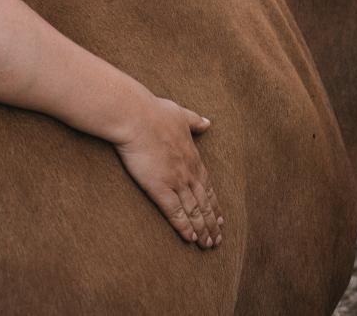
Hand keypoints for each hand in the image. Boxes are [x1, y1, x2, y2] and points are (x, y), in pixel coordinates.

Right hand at [114, 96, 222, 248]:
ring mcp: (176, 180)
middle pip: (205, 202)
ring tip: (208, 244)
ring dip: (202, 229)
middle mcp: (188, 171)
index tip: (220, 217)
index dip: (214, 203)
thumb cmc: (155, 112)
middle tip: (218, 238)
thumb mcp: (181, 113)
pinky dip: (184, 226)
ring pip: (194, 210)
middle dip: (212, 222)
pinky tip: (190, 238)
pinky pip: (175, 212)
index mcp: (193, 156)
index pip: (207, 185)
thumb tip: (208, 123)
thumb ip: (195, 121)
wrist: (136, 116)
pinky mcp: (159, 187)